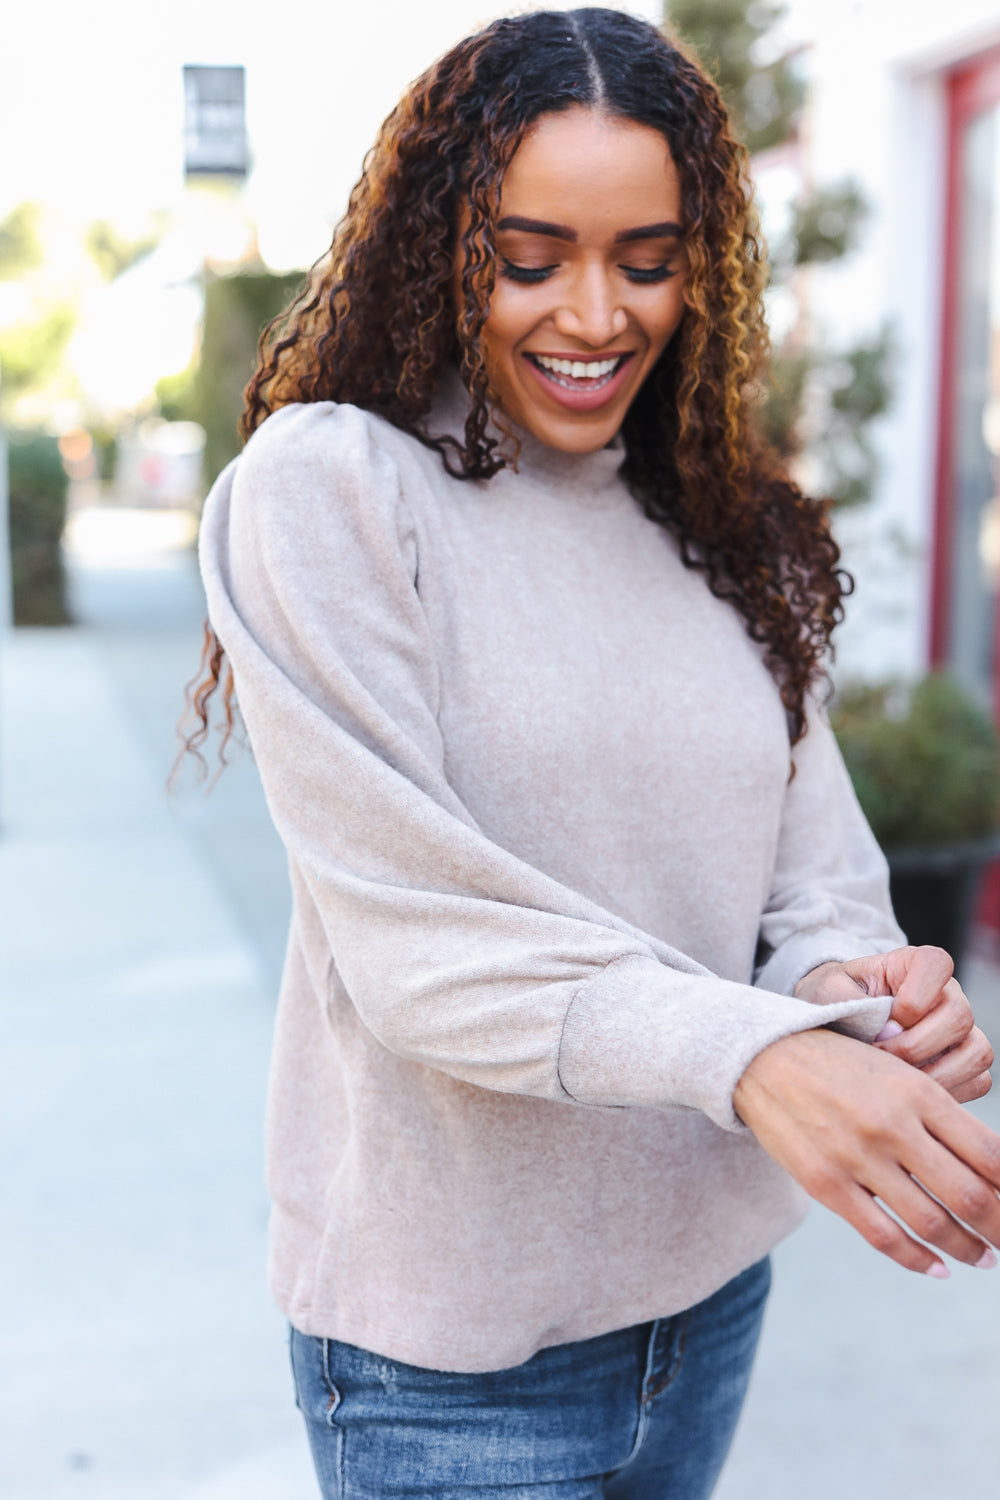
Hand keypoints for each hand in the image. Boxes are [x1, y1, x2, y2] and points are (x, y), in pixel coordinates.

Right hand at [733, 1027, 999, 1275]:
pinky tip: (937, 1269)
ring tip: (983, 1258)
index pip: (989, 1154)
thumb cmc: (840, 1066)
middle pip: (969, 1195)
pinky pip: (883, 1236)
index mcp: (918, 1092)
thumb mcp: (897, 1074)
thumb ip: (939, 1117)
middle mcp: (893, 1124)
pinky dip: (917, 1260)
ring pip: (931, 1222)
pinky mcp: (826, 1183)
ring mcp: (857, 1156)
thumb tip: (991, 1169)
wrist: (763, 1057)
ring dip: (967, 1249)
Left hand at [795, 946, 992, 1104]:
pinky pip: (978, 1081)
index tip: (885, 1018)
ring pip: (976, 1053)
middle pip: (959, 1017)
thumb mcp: (827, 990)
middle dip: (915, 1047)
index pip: (937, 964)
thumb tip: (890, 1032)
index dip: (913, 998)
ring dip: (933, 1075)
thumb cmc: (834, 1001)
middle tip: (880, 1057)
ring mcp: (962, 1029)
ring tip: (895, 1078)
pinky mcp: (967, 1061)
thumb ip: (848, 999)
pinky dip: (948, 1093)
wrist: (836, 1023)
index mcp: (916, 964)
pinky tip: (912, 1092)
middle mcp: (948, 993)